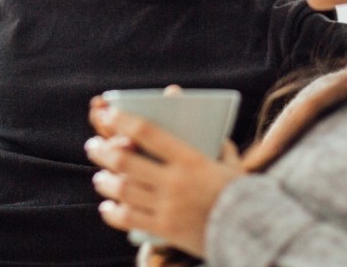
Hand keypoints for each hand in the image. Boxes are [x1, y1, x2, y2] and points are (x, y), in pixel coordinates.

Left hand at [85, 105, 242, 257]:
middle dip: (103, 151)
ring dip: (104, 181)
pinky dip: (113, 212)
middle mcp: (175, 181)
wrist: (253, 232)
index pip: (148, 132)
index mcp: (191, 158)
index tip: (108, 114)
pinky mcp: (164, 230)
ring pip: (122, 190)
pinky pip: (129, 219)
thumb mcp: (231, 162)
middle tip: (93, 146)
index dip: (123, 121)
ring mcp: (167, 206)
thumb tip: (207, 127)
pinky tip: (108, 207)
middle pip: (126, 161)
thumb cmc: (242, 193)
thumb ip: (216, 143)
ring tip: (99, 177)